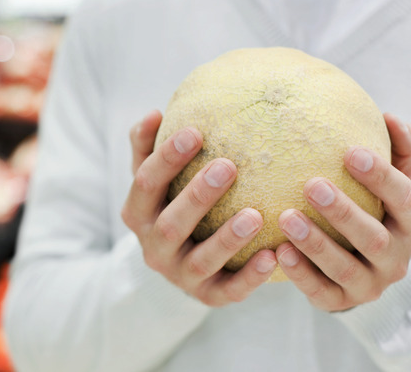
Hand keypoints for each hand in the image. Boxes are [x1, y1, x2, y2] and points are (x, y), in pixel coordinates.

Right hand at [121, 110, 277, 306]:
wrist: (177, 264)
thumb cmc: (170, 204)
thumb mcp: (154, 179)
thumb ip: (148, 147)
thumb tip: (154, 113)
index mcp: (137, 213)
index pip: (145, 184)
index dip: (167, 159)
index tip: (195, 131)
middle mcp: (153, 248)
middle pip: (170, 224)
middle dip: (197, 196)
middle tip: (228, 166)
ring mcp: (180, 275)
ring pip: (200, 261)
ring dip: (226, 238)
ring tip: (255, 215)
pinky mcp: (208, 296)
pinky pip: (229, 291)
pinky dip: (250, 276)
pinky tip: (273, 256)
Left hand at [275, 113, 410, 311]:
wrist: (363, 266)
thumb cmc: (373, 208)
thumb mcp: (389, 182)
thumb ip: (397, 150)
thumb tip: (389, 117)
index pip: (404, 198)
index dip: (380, 176)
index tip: (350, 152)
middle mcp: (396, 258)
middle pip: (374, 237)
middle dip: (344, 212)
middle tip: (311, 185)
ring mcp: (370, 284)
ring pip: (345, 267)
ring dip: (315, 242)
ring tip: (286, 217)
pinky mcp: (341, 302)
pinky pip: (321, 292)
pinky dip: (300, 273)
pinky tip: (278, 251)